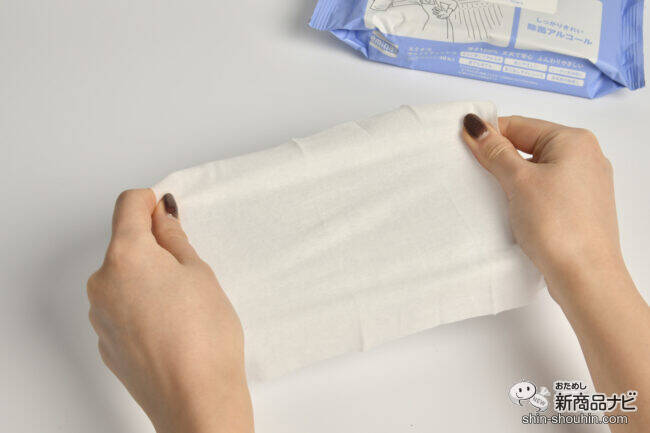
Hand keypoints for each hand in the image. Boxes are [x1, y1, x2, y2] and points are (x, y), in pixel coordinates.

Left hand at [87, 189, 253, 432]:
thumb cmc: (204, 336)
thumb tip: (162, 216)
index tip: (166, 212)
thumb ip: (174, 239)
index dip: (150, 203)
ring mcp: (99, 315)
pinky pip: (121, 308)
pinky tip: (169, 326)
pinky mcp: (105, 341)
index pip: (128, 205)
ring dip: (145, 278)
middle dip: (152, 247)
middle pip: (124, 245)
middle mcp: (102, 282)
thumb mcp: (199, 273)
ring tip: (182, 305)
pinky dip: (140, 306)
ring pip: (122, 278)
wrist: (196, 400)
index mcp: (126, 256)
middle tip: (188, 270)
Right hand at [462, 114, 649, 432]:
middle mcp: (586, 157)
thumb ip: (494, 151)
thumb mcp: (517, 181)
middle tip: (474, 171)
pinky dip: (526, 194)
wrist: (584, 275)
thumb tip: (475, 126)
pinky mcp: (580, 208)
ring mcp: (585, 184)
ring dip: (512, 178)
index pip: (520, 125)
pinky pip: (546, 190)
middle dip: (500, 158)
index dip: (489, 134)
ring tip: (493, 193)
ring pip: (537, 169)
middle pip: (529, 146)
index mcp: (574, 140)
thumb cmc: (558, 226)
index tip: (464, 144)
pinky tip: (512, 208)